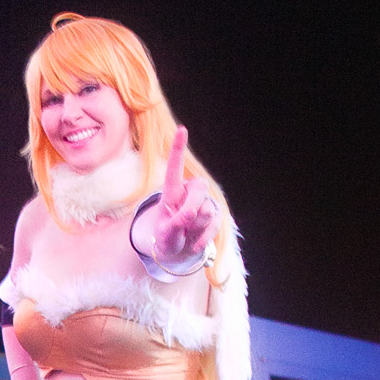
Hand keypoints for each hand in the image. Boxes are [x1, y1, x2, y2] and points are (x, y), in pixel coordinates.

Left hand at [152, 125, 220, 263]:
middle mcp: (190, 191)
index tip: (181, 129)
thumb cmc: (165, 236)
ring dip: (195, 227)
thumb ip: (174, 224)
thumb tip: (189, 216)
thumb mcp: (164, 233)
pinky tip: (194, 244)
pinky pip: (215, 224)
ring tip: (185, 232)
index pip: (175, 167)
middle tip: (182, 223)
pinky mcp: (215, 215)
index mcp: (172, 190)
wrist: (177, 249)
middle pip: (199, 190)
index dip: (178, 148)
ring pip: (207, 210)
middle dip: (191, 209)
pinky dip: (204, 237)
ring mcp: (204, 202)